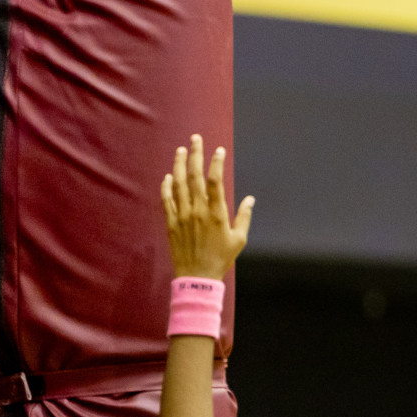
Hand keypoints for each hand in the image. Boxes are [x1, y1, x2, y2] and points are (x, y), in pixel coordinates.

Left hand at [160, 134, 253, 279]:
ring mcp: (182, 215)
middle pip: (194, 176)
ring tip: (180, 150)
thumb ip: (244, 217)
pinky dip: (166, 186)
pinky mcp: (171, 223)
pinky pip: (167, 200)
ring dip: (178, 165)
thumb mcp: (239, 239)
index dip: (216, 163)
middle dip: (195, 154)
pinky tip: (167, 176)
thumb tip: (250, 199)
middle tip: (195, 138)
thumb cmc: (221, 259)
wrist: (197, 277)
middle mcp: (197, 210)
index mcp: (216, 213)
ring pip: (178, 184)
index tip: (219, 150)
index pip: (215, 181)